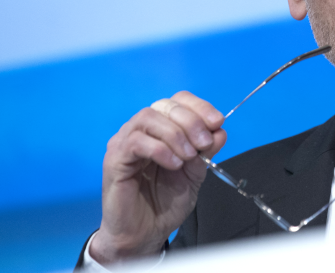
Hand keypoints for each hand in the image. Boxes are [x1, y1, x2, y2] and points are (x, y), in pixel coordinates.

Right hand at [89, 91, 225, 264]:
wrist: (144, 234)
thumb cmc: (165, 203)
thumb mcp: (195, 174)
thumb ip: (205, 152)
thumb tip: (220, 131)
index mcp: (161, 129)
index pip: (178, 101)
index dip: (199, 107)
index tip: (218, 122)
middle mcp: (141, 130)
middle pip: (164, 106)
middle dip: (191, 121)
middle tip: (204, 143)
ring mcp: (125, 142)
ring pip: (149, 118)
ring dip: (175, 134)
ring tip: (188, 156)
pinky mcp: (114, 159)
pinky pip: (135, 142)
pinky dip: (160, 149)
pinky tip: (173, 164)